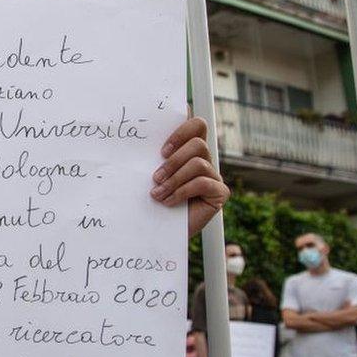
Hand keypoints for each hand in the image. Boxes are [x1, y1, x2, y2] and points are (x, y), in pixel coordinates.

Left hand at [150, 117, 229, 236]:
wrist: (156, 233)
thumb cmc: (149, 201)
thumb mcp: (146, 176)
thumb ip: (150, 157)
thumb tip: (137, 135)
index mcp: (186, 150)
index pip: (194, 125)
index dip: (183, 124)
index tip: (163, 142)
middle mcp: (202, 159)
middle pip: (198, 140)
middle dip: (175, 155)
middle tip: (156, 173)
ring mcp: (213, 176)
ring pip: (198, 162)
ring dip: (174, 177)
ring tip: (157, 192)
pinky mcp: (219, 193)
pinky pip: (204, 182)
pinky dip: (182, 191)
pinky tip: (168, 202)